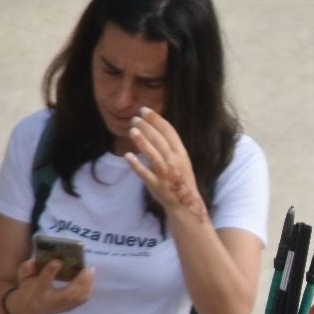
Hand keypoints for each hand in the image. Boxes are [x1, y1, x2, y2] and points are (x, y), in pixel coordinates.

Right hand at [9, 256, 94, 313]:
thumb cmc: (29, 288)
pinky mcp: (69, 308)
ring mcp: (61, 306)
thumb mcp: (23, 277)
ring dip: (87, 284)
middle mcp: (51, 301)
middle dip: (79, 281)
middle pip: (67, 294)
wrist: (31, 308)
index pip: (43, 282)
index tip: (58, 261)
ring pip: (77, 298)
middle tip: (88, 268)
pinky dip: (88, 289)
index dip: (50, 272)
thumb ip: (27, 268)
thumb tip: (35, 261)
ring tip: (91, 270)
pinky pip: (81, 300)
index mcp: (38, 291)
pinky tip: (91, 279)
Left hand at [124, 106, 208, 222]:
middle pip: (160, 140)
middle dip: (147, 127)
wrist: (186, 203)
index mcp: (181, 153)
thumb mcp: (181, 159)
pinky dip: (137, 165)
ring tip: (132, 130)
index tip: (145, 110)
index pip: (169, 132)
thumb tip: (154, 127)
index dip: (157, 119)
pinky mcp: (157, 185)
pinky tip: (128, 156)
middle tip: (135, 118)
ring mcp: (166, 174)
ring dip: (143, 142)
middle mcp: (174, 162)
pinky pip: (145, 173)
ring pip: (154, 155)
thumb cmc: (180, 179)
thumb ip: (169, 146)